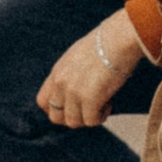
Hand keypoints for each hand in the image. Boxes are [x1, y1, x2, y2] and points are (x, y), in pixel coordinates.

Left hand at [36, 6, 146, 131]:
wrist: (117, 39)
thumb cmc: (104, 44)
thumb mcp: (77, 56)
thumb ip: (70, 74)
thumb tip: (75, 89)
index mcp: (57, 72)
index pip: (43, 102)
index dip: (57, 109)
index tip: (72, 107)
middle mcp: (60, 83)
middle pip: (55, 117)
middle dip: (73, 117)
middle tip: (89, 110)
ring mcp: (73, 92)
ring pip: (73, 122)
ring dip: (88, 118)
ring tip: (102, 105)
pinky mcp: (89, 99)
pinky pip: (91, 121)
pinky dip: (101, 116)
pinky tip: (109, 104)